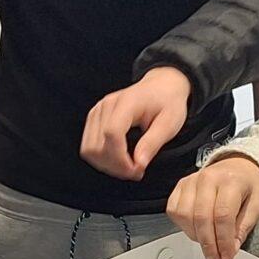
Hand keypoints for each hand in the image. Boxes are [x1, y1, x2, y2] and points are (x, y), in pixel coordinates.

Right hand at [82, 66, 191, 180]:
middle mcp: (107, 105)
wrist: (162, 87)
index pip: (112, 133)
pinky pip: (89, 146)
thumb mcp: (170, 123)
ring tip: (128, 167)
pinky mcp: (94, 118)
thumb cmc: (167, 103)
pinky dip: (102, 159)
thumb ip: (153, 143)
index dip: (121, 158)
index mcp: (127, 102)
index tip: (137, 169)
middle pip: (97, 145)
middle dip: (115, 166)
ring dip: (107, 165)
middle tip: (136, 171)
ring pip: (89, 149)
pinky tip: (119, 160)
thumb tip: (138, 164)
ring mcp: (98, 111)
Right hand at [167, 155, 258, 258]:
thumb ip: (243, 227)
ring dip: (196, 237)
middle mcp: (208, 178)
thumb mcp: (257, 205)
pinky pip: (174, 210)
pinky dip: (183, 226)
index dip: (224, 241)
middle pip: (202, 218)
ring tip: (208, 244)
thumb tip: (230, 249)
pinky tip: (196, 231)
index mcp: (231, 181)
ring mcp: (191, 180)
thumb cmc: (248, 185)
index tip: (227, 256)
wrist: (237, 165)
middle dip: (208, 245)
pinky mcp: (180, 186)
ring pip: (185, 215)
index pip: (223, 216)